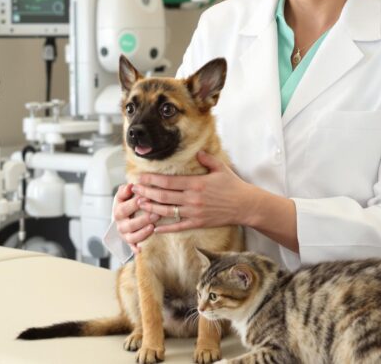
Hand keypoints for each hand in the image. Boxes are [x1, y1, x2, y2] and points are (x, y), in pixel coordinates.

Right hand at [113, 183, 159, 253]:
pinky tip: (141, 249)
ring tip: (153, 227)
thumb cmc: (127, 202)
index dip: (134, 204)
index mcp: (118, 209)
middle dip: (143, 219)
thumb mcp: (125, 194)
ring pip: (132, 236)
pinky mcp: (129, 242)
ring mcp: (124, 234)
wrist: (123, 217)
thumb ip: (126, 190)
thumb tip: (130, 186)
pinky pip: (133, 247)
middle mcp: (119, 223)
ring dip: (143, 232)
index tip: (146, 198)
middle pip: (129, 224)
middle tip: (156, 214)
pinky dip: (136, 249)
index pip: (124, 207)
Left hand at [134, 151, 255, 233]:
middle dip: (146, 193)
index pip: (168, 181)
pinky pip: (178, 226)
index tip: (140, 177)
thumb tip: (197, 152)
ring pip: (167, 211)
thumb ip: (207, 159)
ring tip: (139, 204)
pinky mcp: (198, 223)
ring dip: (151, 208)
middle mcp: (192, 199)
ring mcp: (194, 213)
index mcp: (196, 183)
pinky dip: (165, 228)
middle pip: (163, 196)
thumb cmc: (233, 186)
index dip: (152, 180)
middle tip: (134, 190)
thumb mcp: (221, 168)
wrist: (245, 206)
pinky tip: (154, 227)